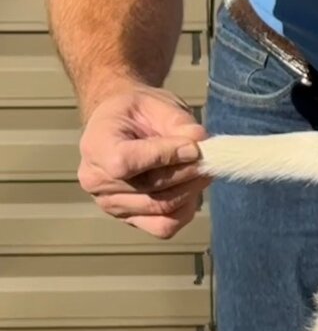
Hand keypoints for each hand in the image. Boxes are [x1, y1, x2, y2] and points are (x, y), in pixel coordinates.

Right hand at [77, 86, 209, 237]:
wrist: (123, 126)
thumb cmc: (138, 113)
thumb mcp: (156, 104)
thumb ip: (178, 122)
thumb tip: (199, 141)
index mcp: (95, 147)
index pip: (125, 162)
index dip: (164, 156)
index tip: (192, 146)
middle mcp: (96, 181)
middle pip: (150, 188)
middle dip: (188, 172)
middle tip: (209, 158)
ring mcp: (111, 204)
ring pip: (161, 208)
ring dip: (191, 190)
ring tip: (202, 170)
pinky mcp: (130, 219)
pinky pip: (164, 226)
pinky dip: (184, 209)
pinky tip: (190, 188)